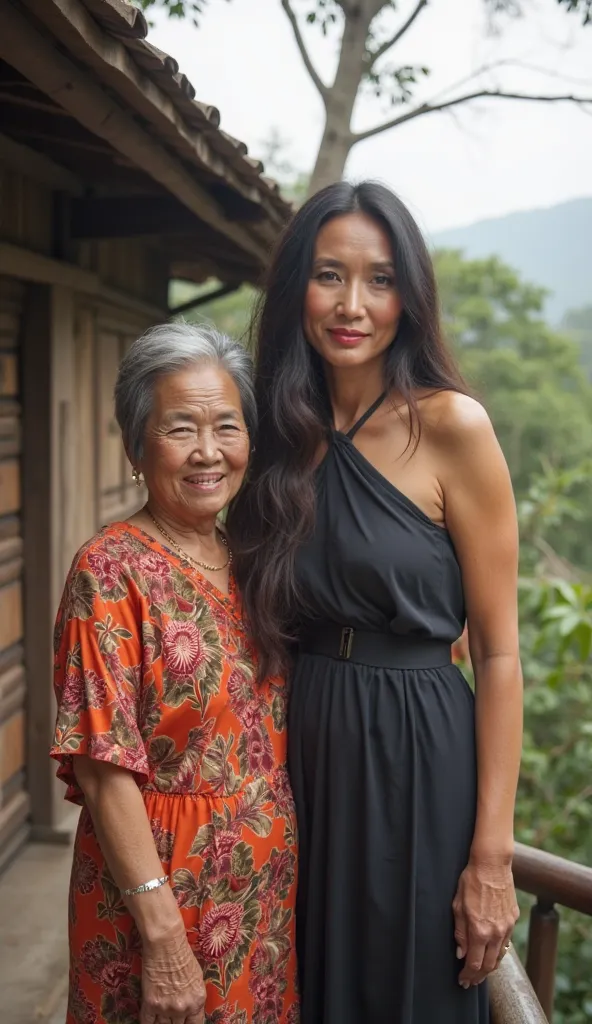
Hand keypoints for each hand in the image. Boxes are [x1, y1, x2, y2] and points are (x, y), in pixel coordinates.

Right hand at [140, 927, 205, 1023]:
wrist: (166, 944)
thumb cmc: (183, 955)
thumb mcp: (197, 979)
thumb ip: (193, 998)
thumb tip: (188, 1009)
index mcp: (197, 1001)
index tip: (183, 1022)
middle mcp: (182, 1008)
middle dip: (175, 1022)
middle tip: (170, 1014)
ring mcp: (166, 1008)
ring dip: (161, 1021)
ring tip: (161, 1013)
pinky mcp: (150, 1004)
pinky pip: (147, 1022)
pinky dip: (148, 1022)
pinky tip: (149, 1018)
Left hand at [452, 857, 518, 988]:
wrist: (492, 864)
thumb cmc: (471, 881)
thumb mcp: (457, 905)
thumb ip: (460, 932)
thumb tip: (461, 953)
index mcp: (480, 930)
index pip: (475, 963)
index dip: (468, 974)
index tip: (463, 980)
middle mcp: (496, 932)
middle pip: (489, 965)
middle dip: (479, 976)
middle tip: (471, 981)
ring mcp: (507, 926)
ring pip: (500, 956)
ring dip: (490, 966)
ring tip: (481, 972)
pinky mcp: (513, 918)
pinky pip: (506, 941)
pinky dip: (499, 951)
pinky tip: (492, 952)